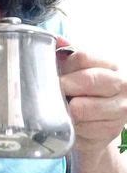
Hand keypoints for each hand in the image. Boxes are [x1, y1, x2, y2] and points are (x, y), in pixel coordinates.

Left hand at [56, 37, 126, 154]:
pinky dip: (70, 127)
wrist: (97, 126)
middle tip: (53, 92)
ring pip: (81, 108)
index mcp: (112, 66)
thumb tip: (56, 40)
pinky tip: (70, 123)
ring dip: (65, 109)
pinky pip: (81, 129)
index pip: (82, 57)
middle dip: (64, 87)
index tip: (54, 74)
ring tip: (62, 108)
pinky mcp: (110, 132)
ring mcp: (119, 111)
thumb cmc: (85, 94)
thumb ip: (67, 55)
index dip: (63, 66)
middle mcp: (122, 86)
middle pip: (86, 80)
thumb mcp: (77, 72)